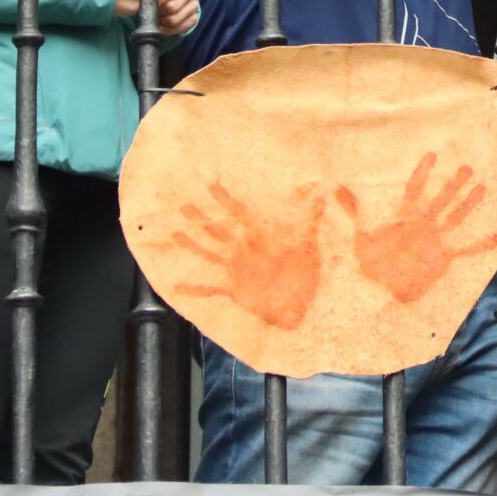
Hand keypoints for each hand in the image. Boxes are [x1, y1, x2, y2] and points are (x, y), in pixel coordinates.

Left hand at [155, 0, 199, 34]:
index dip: (157, 0)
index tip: (148, 3)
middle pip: (173, 7)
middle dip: (158, 12)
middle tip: (151, 11)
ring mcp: (193, 3)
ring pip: (175, 20)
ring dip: (162, 22)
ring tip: (155, 18)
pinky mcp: (194, 17)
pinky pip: (182, 28)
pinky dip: (168, 30)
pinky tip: (161, 25)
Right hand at [170, 179, 325, 329]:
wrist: (302, 307)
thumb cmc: (305, 276)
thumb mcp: (309, 246)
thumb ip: (312, 220)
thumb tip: (322, 194)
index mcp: (260, 239)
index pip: (240, 215)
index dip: (227, 202)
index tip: (213, 187)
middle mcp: (244, 252)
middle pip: (219, 231)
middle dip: (202, 219)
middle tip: (184, 206)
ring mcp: (237, 270)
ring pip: (210, 253)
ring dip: (193, 245)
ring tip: (175, 234)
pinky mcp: (234, 290)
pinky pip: (211, 288)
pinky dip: (195, 288)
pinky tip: (178, 286)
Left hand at [339, 150, 483, 304]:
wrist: (382, 293)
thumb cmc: (371, 264)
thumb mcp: (360, 235)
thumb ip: (353, 211)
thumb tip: (335, 187)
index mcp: (405, 217)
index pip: (415, 189)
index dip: (422, 173)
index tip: (432, 155)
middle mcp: (423, 224)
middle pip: (441, 199)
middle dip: (453, 184)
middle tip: (466, 167)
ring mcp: (435, 240)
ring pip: (455, 217)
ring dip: (468, 204)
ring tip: (482, 188)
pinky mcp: (443, 257)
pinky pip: (465, 248)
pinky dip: (480, 244)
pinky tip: (496, 237)